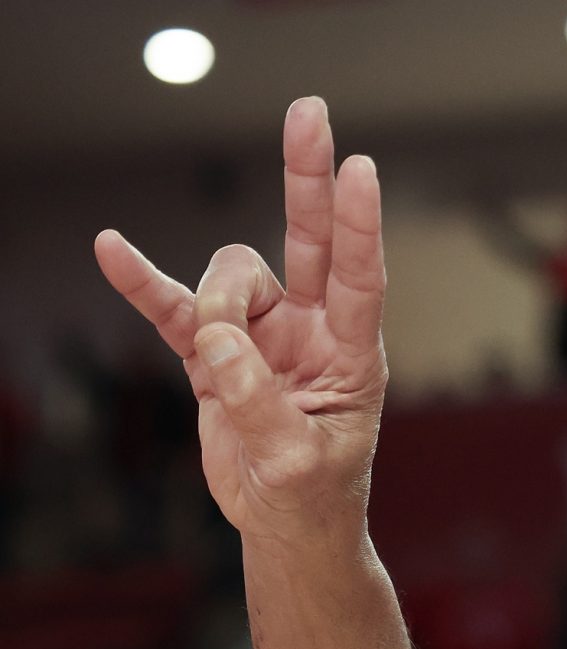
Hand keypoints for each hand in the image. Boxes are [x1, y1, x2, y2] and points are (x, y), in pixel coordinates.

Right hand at [94, 96, 386, 548]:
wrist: (284, 524)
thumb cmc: (312, 496)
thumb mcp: (295, 463)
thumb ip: (258, 402)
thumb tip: (216, 339)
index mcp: (352, 354)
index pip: (358, 276)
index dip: (359, 223)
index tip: (361, 168)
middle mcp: (310, 330)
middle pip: (308, 238)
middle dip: (307, 177)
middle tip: (311, 112)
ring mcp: (261, 333)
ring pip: (229, 277)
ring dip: (213, 306)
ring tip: (214, 361)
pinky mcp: (213, 351)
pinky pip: (172, 306)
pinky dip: (143, 282)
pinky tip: (111, 250)